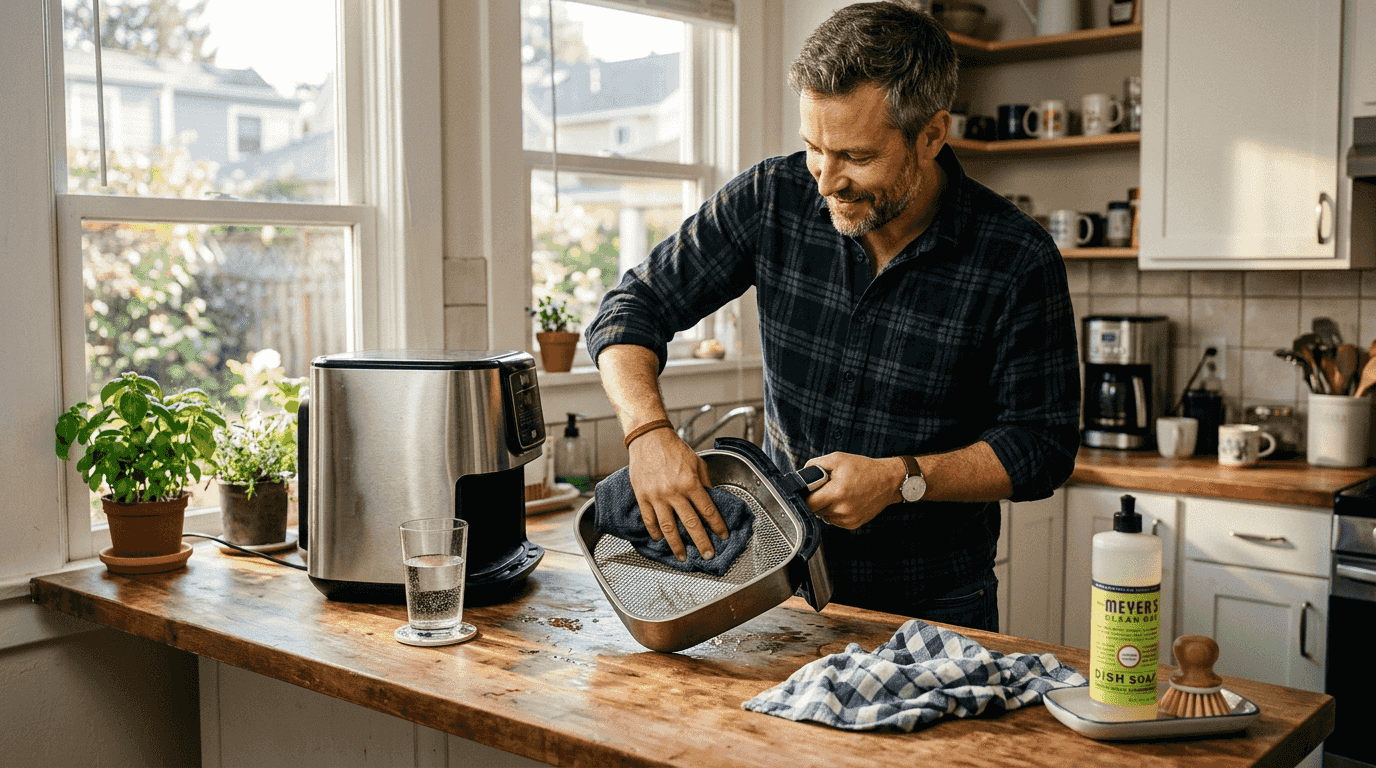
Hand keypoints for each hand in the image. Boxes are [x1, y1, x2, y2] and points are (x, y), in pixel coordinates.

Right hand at [627, 429, 729, 560]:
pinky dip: (654, 531)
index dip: (717, 525)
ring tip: (682, 557)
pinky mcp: (642, 496)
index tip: (723, 536)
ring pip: (668, 527)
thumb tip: (712, 500)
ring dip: (676, 545)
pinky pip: (649, 519)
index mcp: (690, 483)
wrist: (649, 438)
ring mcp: (656, 496)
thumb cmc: (674, 449)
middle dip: (701, 542)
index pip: (707, 510)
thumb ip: (705, 482)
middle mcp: (674, 492)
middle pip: (690, 524)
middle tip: (708, 555)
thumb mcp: (697, 463)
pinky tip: (659, 539)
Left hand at [802, 453, 903, 529]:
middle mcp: (842, 509)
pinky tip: (845, 501)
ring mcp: (848, 519)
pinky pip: (835, 521)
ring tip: (837, 494)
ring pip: (824, 517)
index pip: (809, 503)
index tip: (809, 490)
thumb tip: (801, 475)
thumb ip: (816, 465)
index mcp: (837, 492)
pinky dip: (835, 512)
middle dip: (816, 500)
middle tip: (825, 490)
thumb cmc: (863, 468)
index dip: (806, 496)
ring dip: (826, 507)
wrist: (888, 481)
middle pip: (815, 511)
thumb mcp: (838, 459)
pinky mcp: (853, 524)